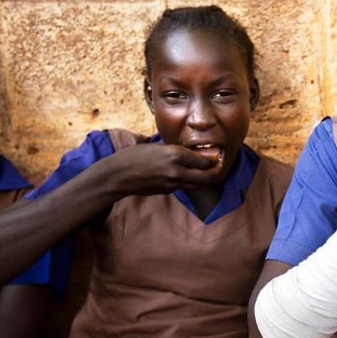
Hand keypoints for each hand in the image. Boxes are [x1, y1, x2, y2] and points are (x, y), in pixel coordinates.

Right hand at [103, 143, 226, 196]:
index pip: (205, 161)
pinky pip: (185, 186)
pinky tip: (189, 175)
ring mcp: (173, 183)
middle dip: (215, 172)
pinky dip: (190, 181)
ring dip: (204, 179)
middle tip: (218, 167)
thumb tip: (192, 153)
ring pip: (198, 184)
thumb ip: (175, 150)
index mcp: (175, 155)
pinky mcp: (168, 191)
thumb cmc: (134, 156)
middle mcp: (177, 171)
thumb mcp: (157, 146)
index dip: (214, 159)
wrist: (118, 175)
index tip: (217, 156)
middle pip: (207, 177)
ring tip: (207, 172)